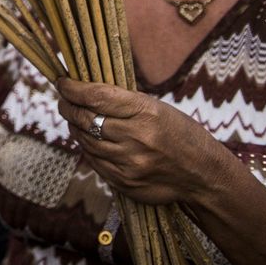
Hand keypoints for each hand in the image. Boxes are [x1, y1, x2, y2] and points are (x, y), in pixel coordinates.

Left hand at [56, 79, 230, 207]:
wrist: (203, 174)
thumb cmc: (180, 134)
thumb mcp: (157, 109)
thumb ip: (122, 103)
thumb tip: (83, 92)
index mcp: (145, 113)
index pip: (96, 96)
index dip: (73, 88)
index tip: (62, 82)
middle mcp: (136, 138)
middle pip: (85, 119)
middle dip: (68, 107)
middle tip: (63, 101)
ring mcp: (129, 163)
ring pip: (85, 141)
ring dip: (75, 128)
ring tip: (74, 119)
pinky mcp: (125, 182)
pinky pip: (94, 162)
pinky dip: (87, 148)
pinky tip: (88, 140)